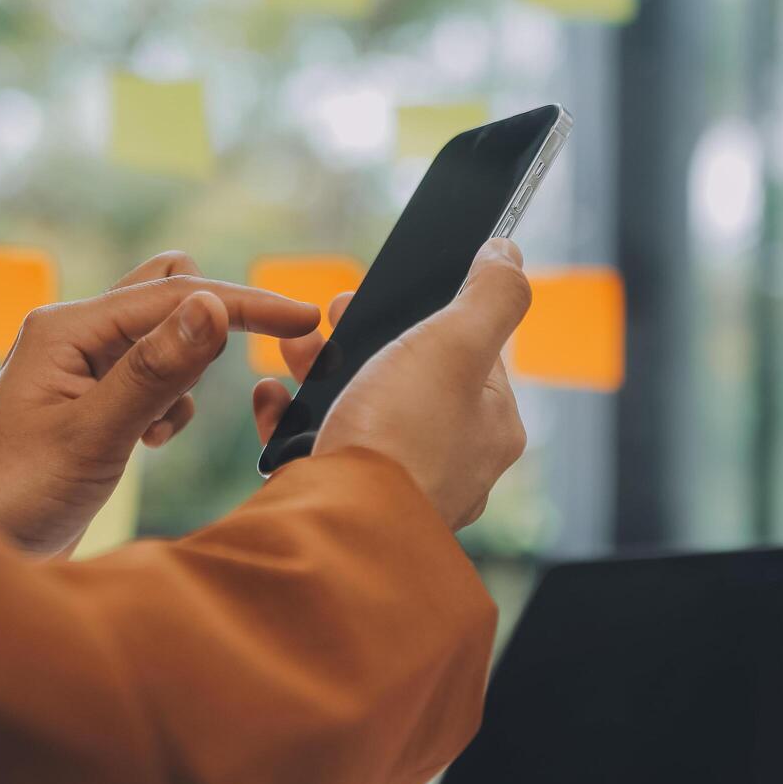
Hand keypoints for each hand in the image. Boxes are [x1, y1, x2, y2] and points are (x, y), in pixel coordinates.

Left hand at [0, 252, 319, 555]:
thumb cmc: (13, 497)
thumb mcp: (94, 435)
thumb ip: (155, 372)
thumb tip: (214, 308)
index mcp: (69, 328)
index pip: (178, 294)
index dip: (247, 305)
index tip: (308, 317)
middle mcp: (76, 336)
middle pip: (170, 291)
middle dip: (214, 324)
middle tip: (231, 378)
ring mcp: (84, 368)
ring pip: (167, 335)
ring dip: (187, 374)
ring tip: (157, 431)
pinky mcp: (94, 401)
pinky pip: (156, 376)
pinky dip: (171, 403)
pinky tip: (149, 442)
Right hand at [252, 239, 530, 529]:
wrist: (336, 529)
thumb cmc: (402, 438)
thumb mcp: (457, 344)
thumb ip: (491, 296)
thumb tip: (509, 254)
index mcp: (489, 427)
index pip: (470, 353)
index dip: (424, 313)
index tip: (378, 294)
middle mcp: (451, 462)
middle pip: (407, 378)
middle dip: (361, 338)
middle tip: (330, 314)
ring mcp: (395, 486)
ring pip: (360, 410)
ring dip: (321, 370)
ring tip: (294, 348)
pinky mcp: (343, 503)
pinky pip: (317, 450)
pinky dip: (291, 420)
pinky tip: (274, 398)